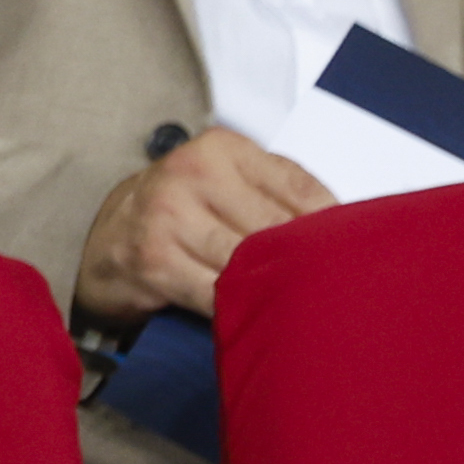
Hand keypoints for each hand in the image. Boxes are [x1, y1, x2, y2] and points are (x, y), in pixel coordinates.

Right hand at [77, 126, 337, 324]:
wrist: (112, 235)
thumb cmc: (186, 209)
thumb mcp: (228, 180)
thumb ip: (280, 190)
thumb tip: (350, 225)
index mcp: (221, 148)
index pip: (299, 187)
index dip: (331, 225)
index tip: (352, 252)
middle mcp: (192, 173)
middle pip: (276, 229)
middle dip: (305, 262)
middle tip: (333, 288)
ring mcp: (170, 217)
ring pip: (248, 264)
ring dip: (275, 289)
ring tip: (299, 306)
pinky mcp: (155, 261)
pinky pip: (217, 296)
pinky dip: (241, 309)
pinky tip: (255, 315)